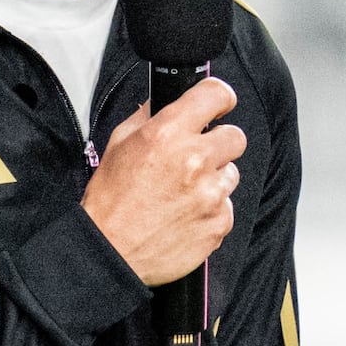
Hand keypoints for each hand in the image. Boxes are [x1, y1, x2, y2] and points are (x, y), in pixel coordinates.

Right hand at [84, 76, 242, 287]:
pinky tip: (185, 214)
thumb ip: (148, 116)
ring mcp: (211, 194)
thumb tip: (166, 101)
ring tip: (184, 192)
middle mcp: (195, 160)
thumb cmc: (110, 201)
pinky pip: (226, 207)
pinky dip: (211, 210)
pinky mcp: (219, 222)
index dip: (219, 97)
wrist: (110, 251)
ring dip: (214, 179)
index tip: (219, 103)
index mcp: (169, 134)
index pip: (216, 94)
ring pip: (231, 173)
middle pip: (235, 136)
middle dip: (218, 143)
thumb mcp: (119, 144)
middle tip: (197, 157)